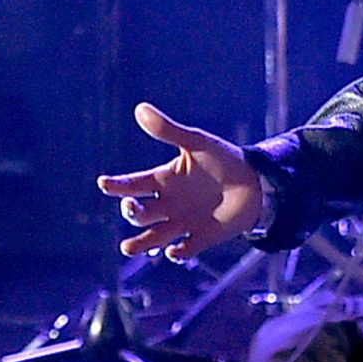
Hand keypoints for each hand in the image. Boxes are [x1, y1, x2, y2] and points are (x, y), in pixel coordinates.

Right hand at [96, 101, 263, 260]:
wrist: (258, 181)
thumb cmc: (224, 160)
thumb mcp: (197, 143)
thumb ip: (168, 130)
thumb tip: (140, 109)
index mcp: (164, 180)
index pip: (133, 184)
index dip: (118, 185)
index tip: (104, 183)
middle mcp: (168, 204)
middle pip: (140, 213)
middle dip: (132, 212)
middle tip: (131, 207)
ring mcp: (183, 222)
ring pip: (154, 237)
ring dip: (141, 244)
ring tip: (128, 248)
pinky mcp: (202, 237)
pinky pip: (185, 249)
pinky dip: (179, 252)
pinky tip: (174, 251)